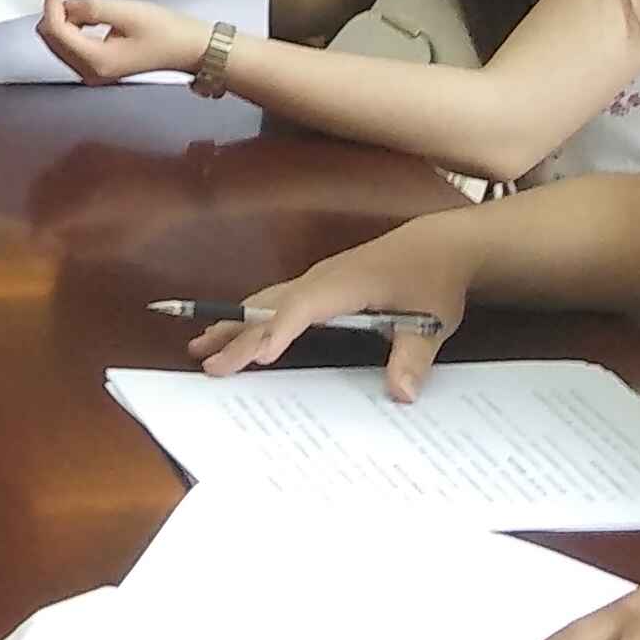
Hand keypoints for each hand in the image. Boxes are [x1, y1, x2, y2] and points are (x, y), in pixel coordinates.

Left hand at [36, 0, 209, 87]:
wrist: (190, 49)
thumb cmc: (168, 33)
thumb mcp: (127, 12)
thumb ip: (92, 7)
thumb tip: (65, 3)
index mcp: (96, 61)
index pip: (57, 30)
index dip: (52, 1)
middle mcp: (90, 72)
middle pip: (52, 39)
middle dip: (56, 11)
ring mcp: (93, 73)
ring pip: (59, 42)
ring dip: (64, 19)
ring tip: (86, 2)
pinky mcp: (98, 67)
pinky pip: (72, 46)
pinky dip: (73, 27)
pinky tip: (88, 15)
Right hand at [185, 224, 471, 390]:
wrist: (438, 246)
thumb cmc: (433, 280)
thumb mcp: (432, 319)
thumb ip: (414, 356)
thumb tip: (401, 394)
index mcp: (346, 283)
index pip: (303, 307)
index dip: (279, 331)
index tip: (256, 357)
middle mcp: (322, 279)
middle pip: (271, 305)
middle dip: (237, 333)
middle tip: (207, 364)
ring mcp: (317, 280)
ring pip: (267, 300)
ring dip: (234, 323)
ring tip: (200, 345)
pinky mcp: (319, 286)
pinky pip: (276, 301)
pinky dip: (250, 316)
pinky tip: (236, 331)